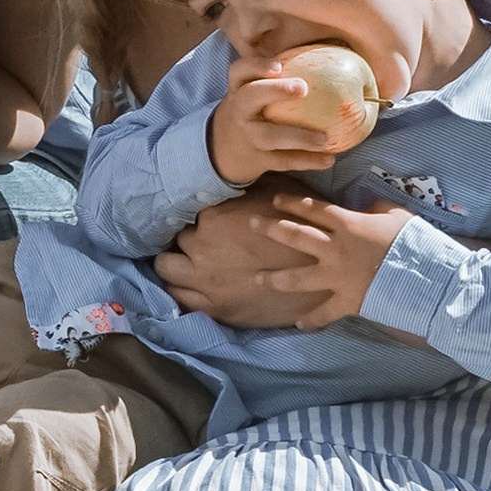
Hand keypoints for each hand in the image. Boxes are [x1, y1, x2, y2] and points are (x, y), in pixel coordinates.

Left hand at [154, 180, 321, 326]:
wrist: (323, 277)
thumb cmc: (302, 229)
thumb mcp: (276, 193)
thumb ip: (245, 190)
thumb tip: (231, 182)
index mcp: (213, 218)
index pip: (188, 214)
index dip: (197, 219)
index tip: (205, 222)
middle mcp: (201, 249)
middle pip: (173, 242)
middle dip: (182, 243)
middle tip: (197, 244)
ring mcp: (205, 282)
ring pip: (167, 271)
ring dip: (175, 266)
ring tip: (187, 266)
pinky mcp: (216, 309)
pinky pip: (181, 300)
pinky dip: (182, 291)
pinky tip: (191, 288)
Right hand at [205, 57, 341, 187]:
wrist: (223, 148)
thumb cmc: (252, 110)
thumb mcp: (252, 91)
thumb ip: (280, 76)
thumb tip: (333, 60)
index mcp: (239, 88)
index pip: (240, 70)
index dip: (257, 65)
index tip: (279, 65)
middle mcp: (239, 110)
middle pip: (251, 96)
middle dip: (275, 90)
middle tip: (303, 88)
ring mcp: (247, 136)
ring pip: (270, 136)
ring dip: (299, 137)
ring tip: (325, 138)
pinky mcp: (258, 159)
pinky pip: (284, 160)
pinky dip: (307, 161)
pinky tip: (329, 159)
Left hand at [246, 193, 413, 327]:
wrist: (425, 277)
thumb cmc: (413, 243)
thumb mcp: (397, 216)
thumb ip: (378, 209)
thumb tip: (370, 206)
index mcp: (348, 224)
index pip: (314, 209)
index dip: (293, 203)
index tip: (275, 199)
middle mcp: (335, 249)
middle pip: (295, 235)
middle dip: (271, 228)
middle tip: (251, 224)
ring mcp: (337, 277)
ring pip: (298, 278)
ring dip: (275, 279)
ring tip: (257, 279)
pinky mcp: (346, 301)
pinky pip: (324, 313)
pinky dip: (311, 320)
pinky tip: (298, 325)